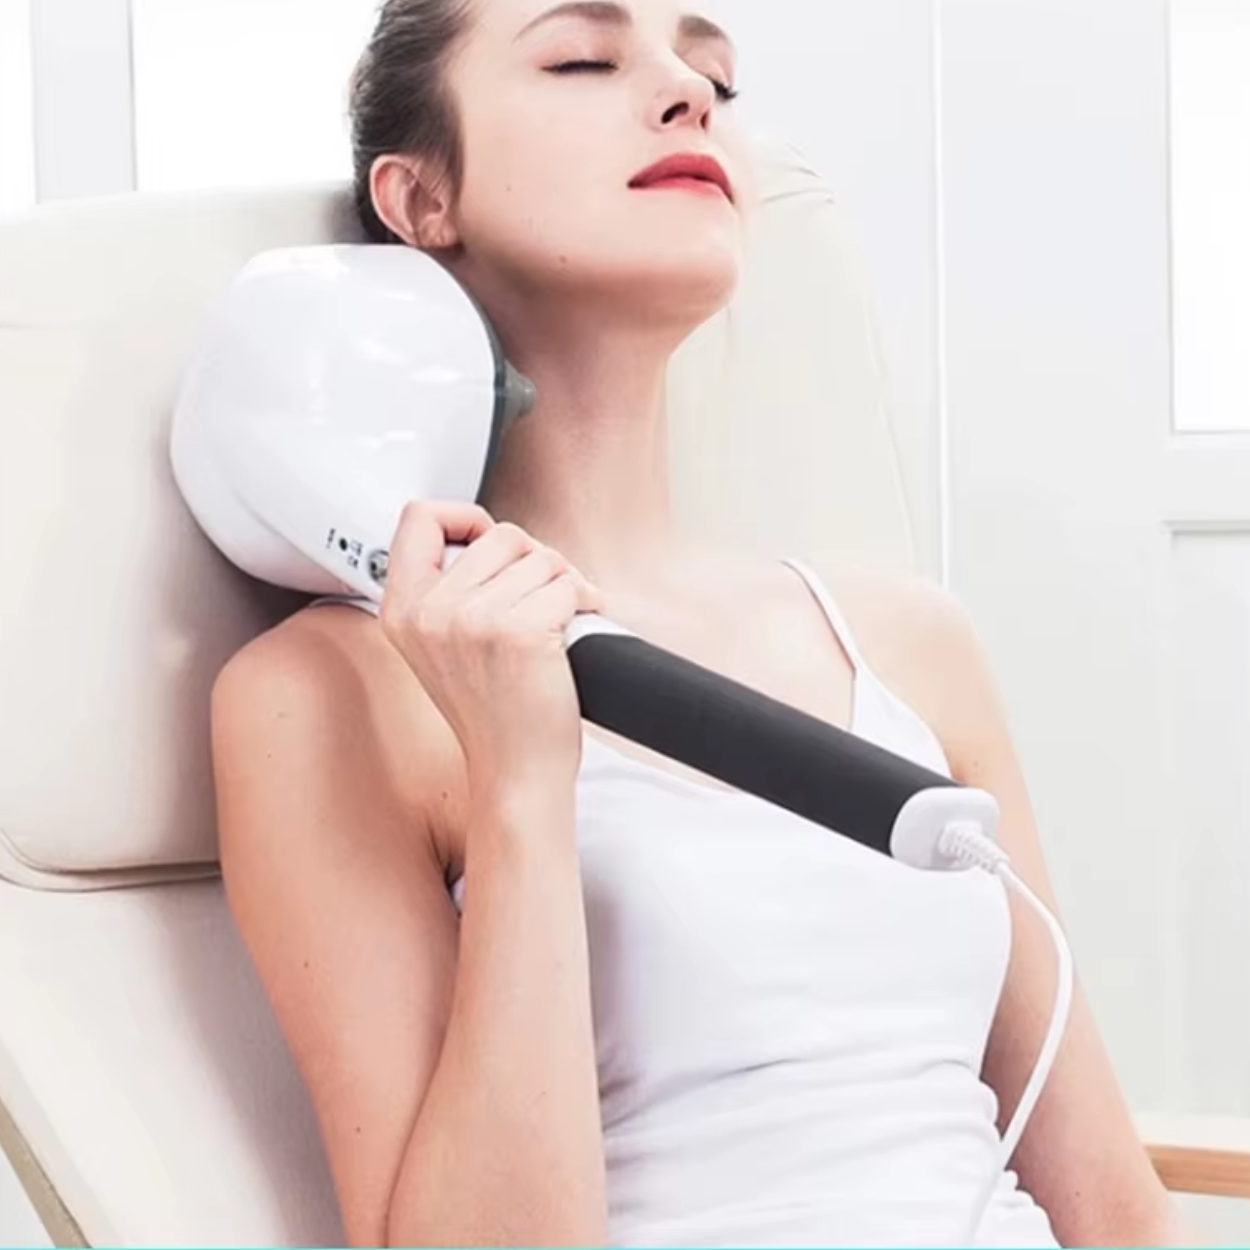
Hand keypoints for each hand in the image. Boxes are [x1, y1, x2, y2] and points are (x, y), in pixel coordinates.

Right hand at [380, 501, 604, 797]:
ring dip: (563, 582)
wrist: (516, 773)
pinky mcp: (520, 632)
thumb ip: (446, 590)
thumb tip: (489, 535)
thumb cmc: (492, 713)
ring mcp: (473, 620)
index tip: (488, 541)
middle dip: (534, 560)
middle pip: (500, 532)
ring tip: (557, 619)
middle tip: (542, 597)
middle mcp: (431, 611)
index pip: (420, 516)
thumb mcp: (440, 646)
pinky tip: (575, 630)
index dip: (464, 517)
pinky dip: (584, 601)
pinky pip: (568, 585)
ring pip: (541, 557)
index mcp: (403, 609)